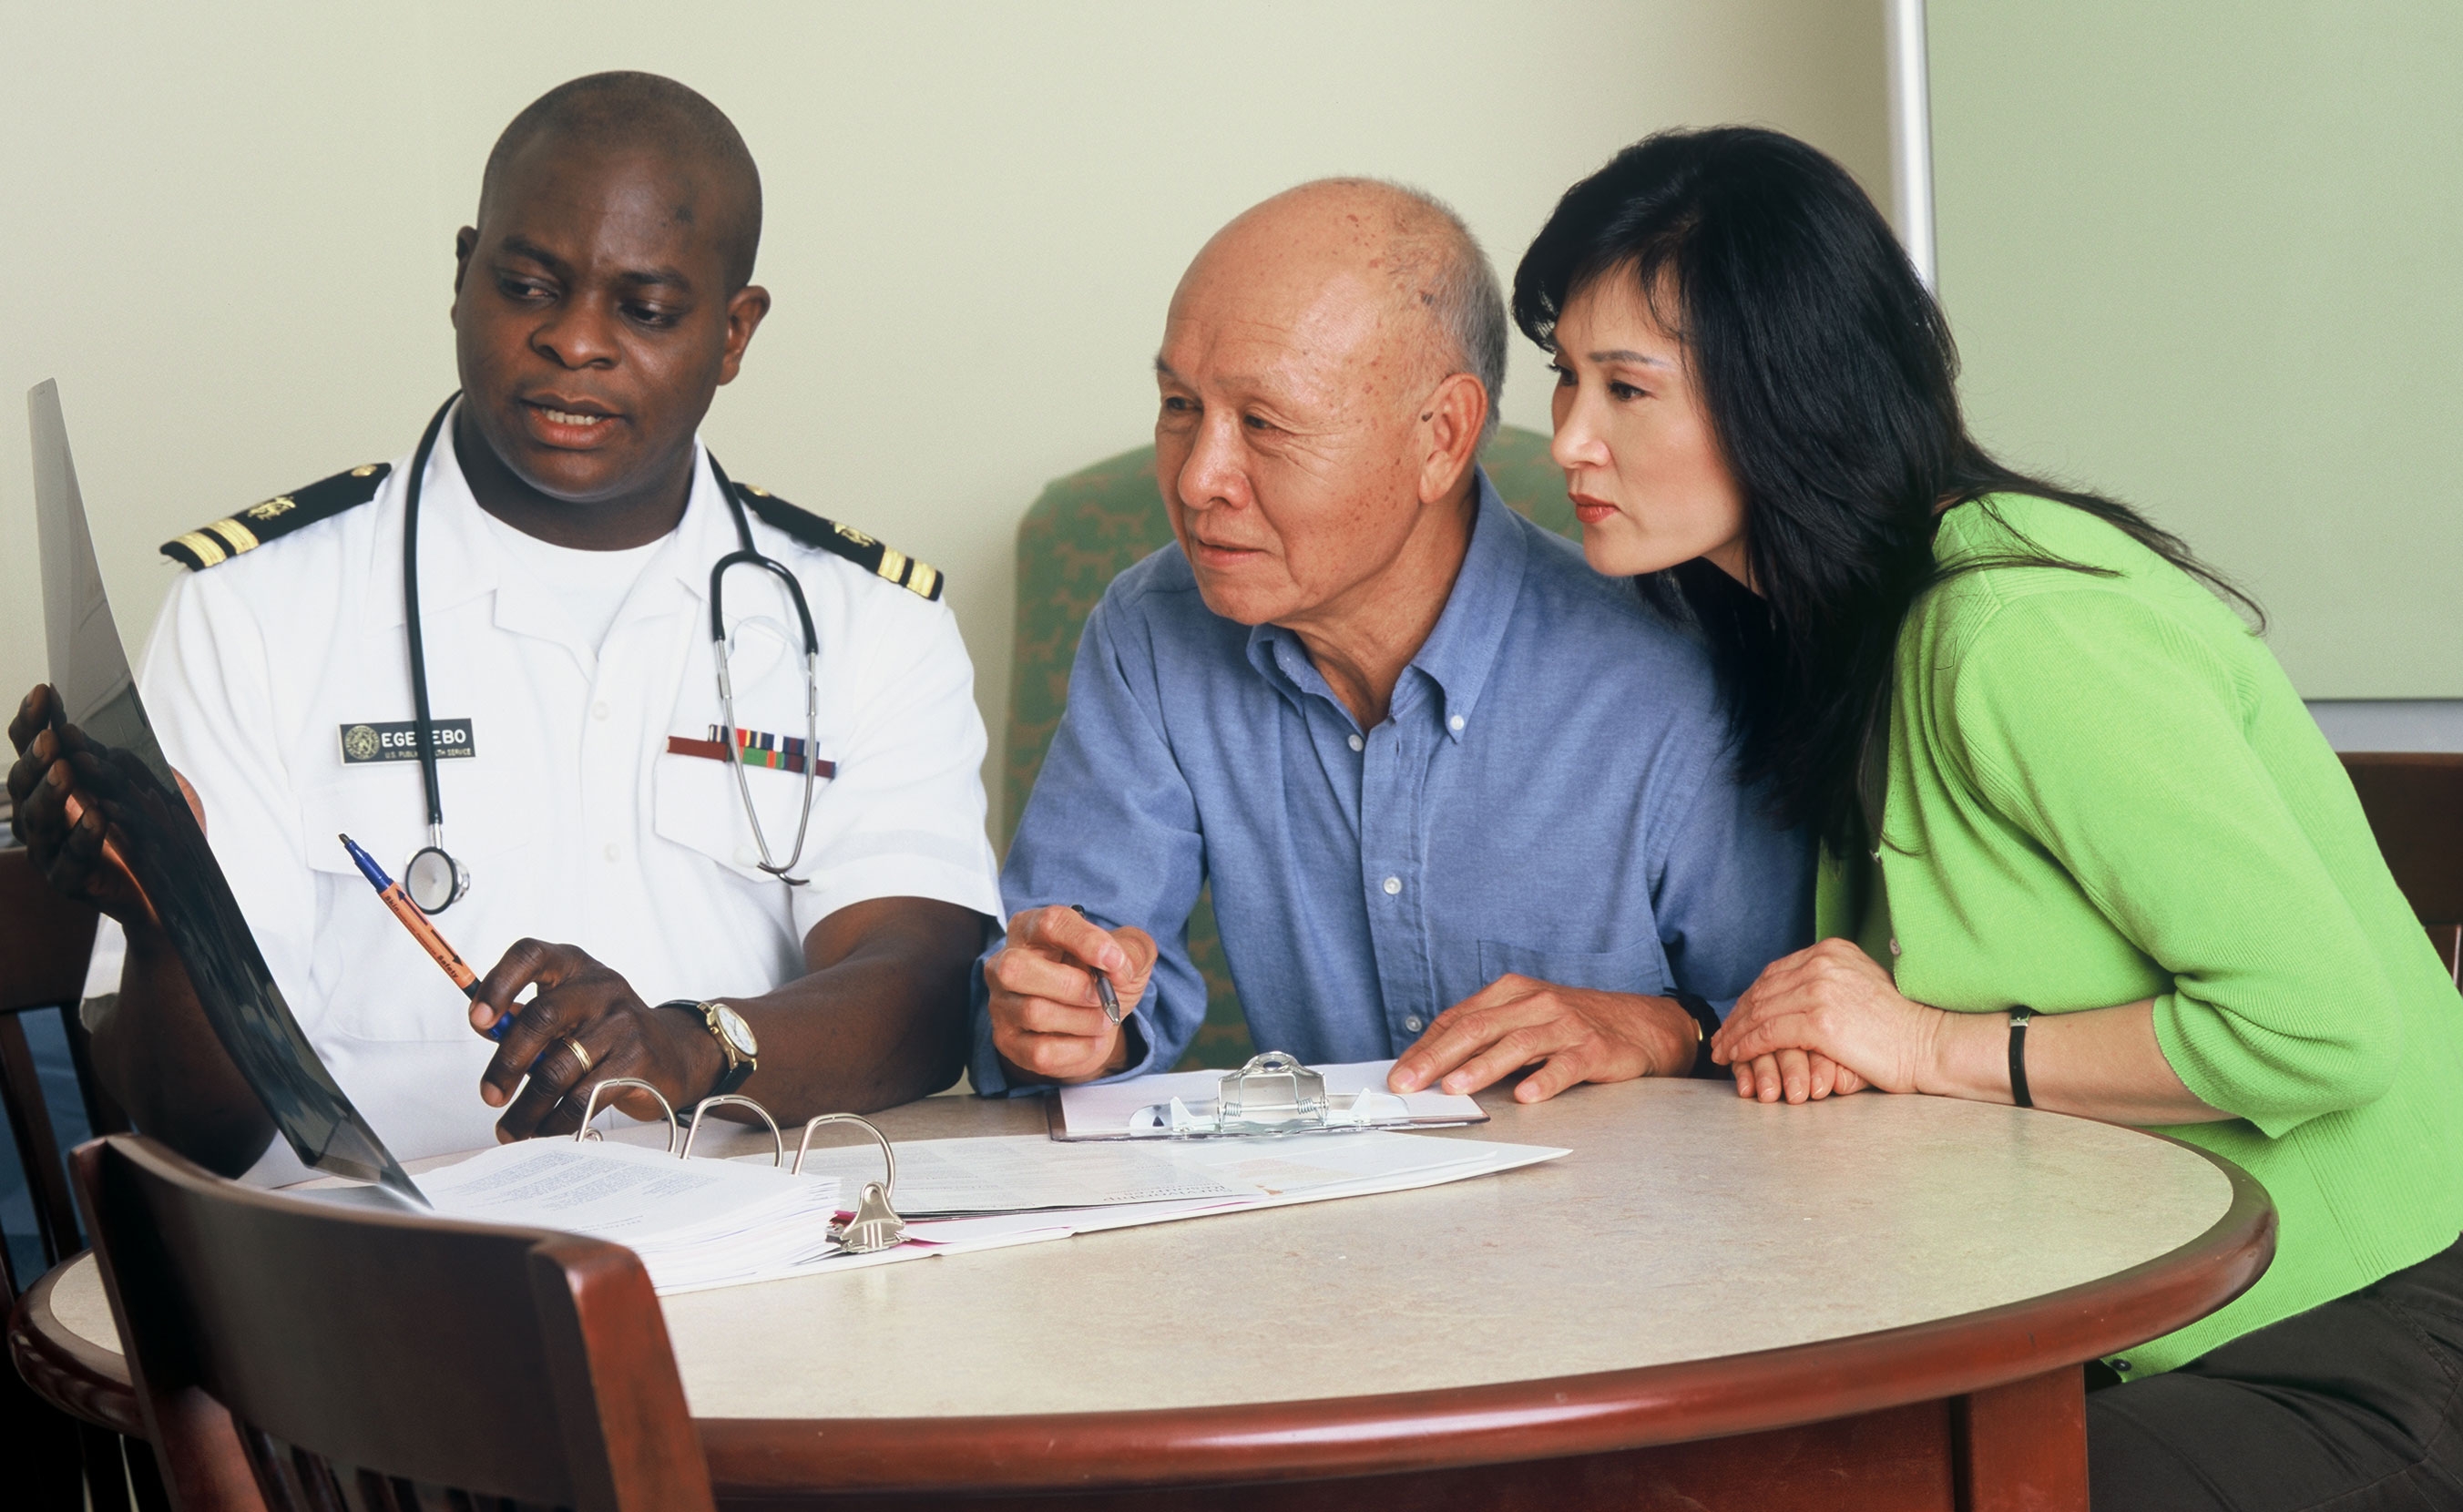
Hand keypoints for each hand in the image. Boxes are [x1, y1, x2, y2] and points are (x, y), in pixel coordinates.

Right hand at [8, 684, 184, 927]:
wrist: (170, 885)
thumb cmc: (149, 825)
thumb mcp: (138, 781)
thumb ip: (115, 760)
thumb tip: (88, 736)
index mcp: (49, 784)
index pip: (31, 749)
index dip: (31, 721)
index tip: (43, 692)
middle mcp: (39, 815)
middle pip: (24, 784)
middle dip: (36, 759)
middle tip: (51, 739)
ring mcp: (49, 850)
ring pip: (38, 821)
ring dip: (52, 794)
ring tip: (66, 771)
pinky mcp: (68, 881)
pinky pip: (70, 860)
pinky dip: (83, 837)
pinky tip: (97, 817)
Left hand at [472, 940, 724, 1139]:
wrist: (674, 1053)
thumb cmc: (606, 1032)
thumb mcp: (569, 1011)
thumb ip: (527, 1016)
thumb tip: (484, 1026)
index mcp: (574, 966)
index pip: (530, 955)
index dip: (498, 984)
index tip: (477, 1020)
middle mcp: (600, 987)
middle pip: (541, 1018)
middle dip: (506, 1064)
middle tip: (490, 1096)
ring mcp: (623, 1022)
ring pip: (558, 1069)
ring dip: (526, 1107)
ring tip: (511, 1130)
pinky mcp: (637, 1060)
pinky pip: (584, 1098)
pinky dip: (556, 1122)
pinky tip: (543, 1132)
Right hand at [984, 905, 1155, 1084]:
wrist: (1096, 1022)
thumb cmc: (1101, 977)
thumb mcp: (1127, 954)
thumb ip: (1132, 950)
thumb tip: (1118, 967)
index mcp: (1031, 928)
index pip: (1049, 923)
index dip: (1085, 940)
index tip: (1115, 960)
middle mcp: (1004, 963)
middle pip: (1016, 968)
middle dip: (1070, 985)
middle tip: (1102, 996)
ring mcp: (1001, 1004)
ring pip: (1033, 1013)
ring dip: (1083, 1020)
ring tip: (1104, 1019)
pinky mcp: (1007, 1041)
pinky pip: (1039, 1052)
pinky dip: (1078, 1050)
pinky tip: (1093, 1040)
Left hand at [1388, 976, 1696, 1103]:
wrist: (1639, 1025)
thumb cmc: (1571, 1026)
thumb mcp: (1523, 1021)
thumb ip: (1485, 1038)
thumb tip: (1433, 1066)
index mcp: (1511, 993)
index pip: (1458, 1020)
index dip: (1425, 1048)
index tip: (1399, 1074)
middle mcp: (1535, 1003)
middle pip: (1478, 1028)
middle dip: (1438, 1058)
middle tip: (1410, 1082)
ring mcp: (1566, 1024)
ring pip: (1517, 1044)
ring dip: (1482, 1067)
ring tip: (1454, 1087)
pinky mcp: (1594, 1048)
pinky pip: (1565, 1065)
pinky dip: (1544, 1079)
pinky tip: (1526, 1095)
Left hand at [1711, 938, 1943, 1098]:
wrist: (1928, 1043)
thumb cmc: (1898, 1025)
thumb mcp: (1859, 985)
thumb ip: (1826, 982)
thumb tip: (1791, 993)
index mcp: (1831, 950)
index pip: (1774, 973)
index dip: (1749, 997)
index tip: (1736, 1017)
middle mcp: (1822, 963)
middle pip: (1762, 990)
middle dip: (1737, 1016)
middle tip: (1721, 1037)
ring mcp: (1820, 990)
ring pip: (1760, 1012)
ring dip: (1735, 1034)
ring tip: (1723, 1051)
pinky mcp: (1819, 1021)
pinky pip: (1768, 1034)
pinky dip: (1747, 1047)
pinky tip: (1737, 1057)